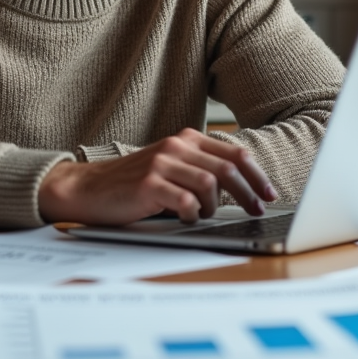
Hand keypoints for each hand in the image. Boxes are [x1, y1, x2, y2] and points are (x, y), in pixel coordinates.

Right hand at [38, 129, 277, 225]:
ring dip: (215, 206)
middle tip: (257, 210)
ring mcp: (162, 164)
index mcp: (185, 139)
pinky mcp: (149, 185)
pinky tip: (186, 218)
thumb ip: (199, 169)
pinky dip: (193, 214)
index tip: (268, 193)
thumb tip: (241, 190)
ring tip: (205, 215)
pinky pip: (186, 202)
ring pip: (210, 184)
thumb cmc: (133, 183)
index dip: (256, 174)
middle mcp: (176, 146)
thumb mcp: (170, 167)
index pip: (234, 153)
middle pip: (228, 168)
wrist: (89, 188)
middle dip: (249, 192)